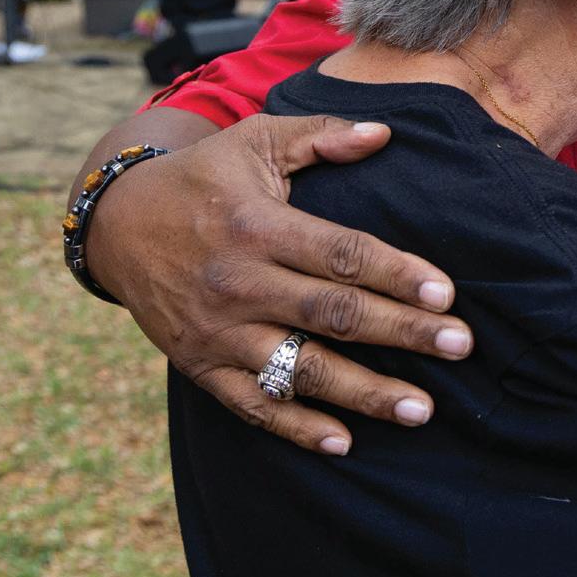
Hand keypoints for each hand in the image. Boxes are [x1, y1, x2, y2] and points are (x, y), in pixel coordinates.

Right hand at [85, 113, 473, 455]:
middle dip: (402, 333)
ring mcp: (218, 331)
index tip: (447, 295)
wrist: (114, 224)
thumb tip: (385, 133)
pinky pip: (253, 406)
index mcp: (257, 225)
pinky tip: (346, 443)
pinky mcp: (200, 366)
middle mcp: (238, 283)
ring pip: (301, 369)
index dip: (396, 274)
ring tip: (422, 408)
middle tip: (461, 347)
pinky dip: (297, 429)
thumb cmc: (202, 177)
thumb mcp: (255, 140)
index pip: (340, 253)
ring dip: (365, 393)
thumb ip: (322, 135)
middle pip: (333, 314)